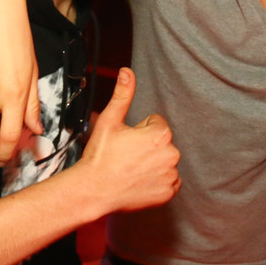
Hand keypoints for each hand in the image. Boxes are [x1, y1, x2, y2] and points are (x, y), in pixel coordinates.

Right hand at [79, 68, 181, 211]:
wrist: (93, 191)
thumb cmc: (100, 156)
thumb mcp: (110, 121)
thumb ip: (123, 95)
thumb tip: (126, 71)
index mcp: (161, 135)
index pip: (156, 123)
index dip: (138, 131)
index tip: (125, 142)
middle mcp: (172, 155)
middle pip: (162, 142)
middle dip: (147, 146)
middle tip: (126, 157)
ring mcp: (171, 175)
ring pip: (165, 160)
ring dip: (153, 163)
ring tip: (131, 170)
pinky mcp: (168, 192)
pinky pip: (168, 180)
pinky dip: (157, 181)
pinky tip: (139, 182)